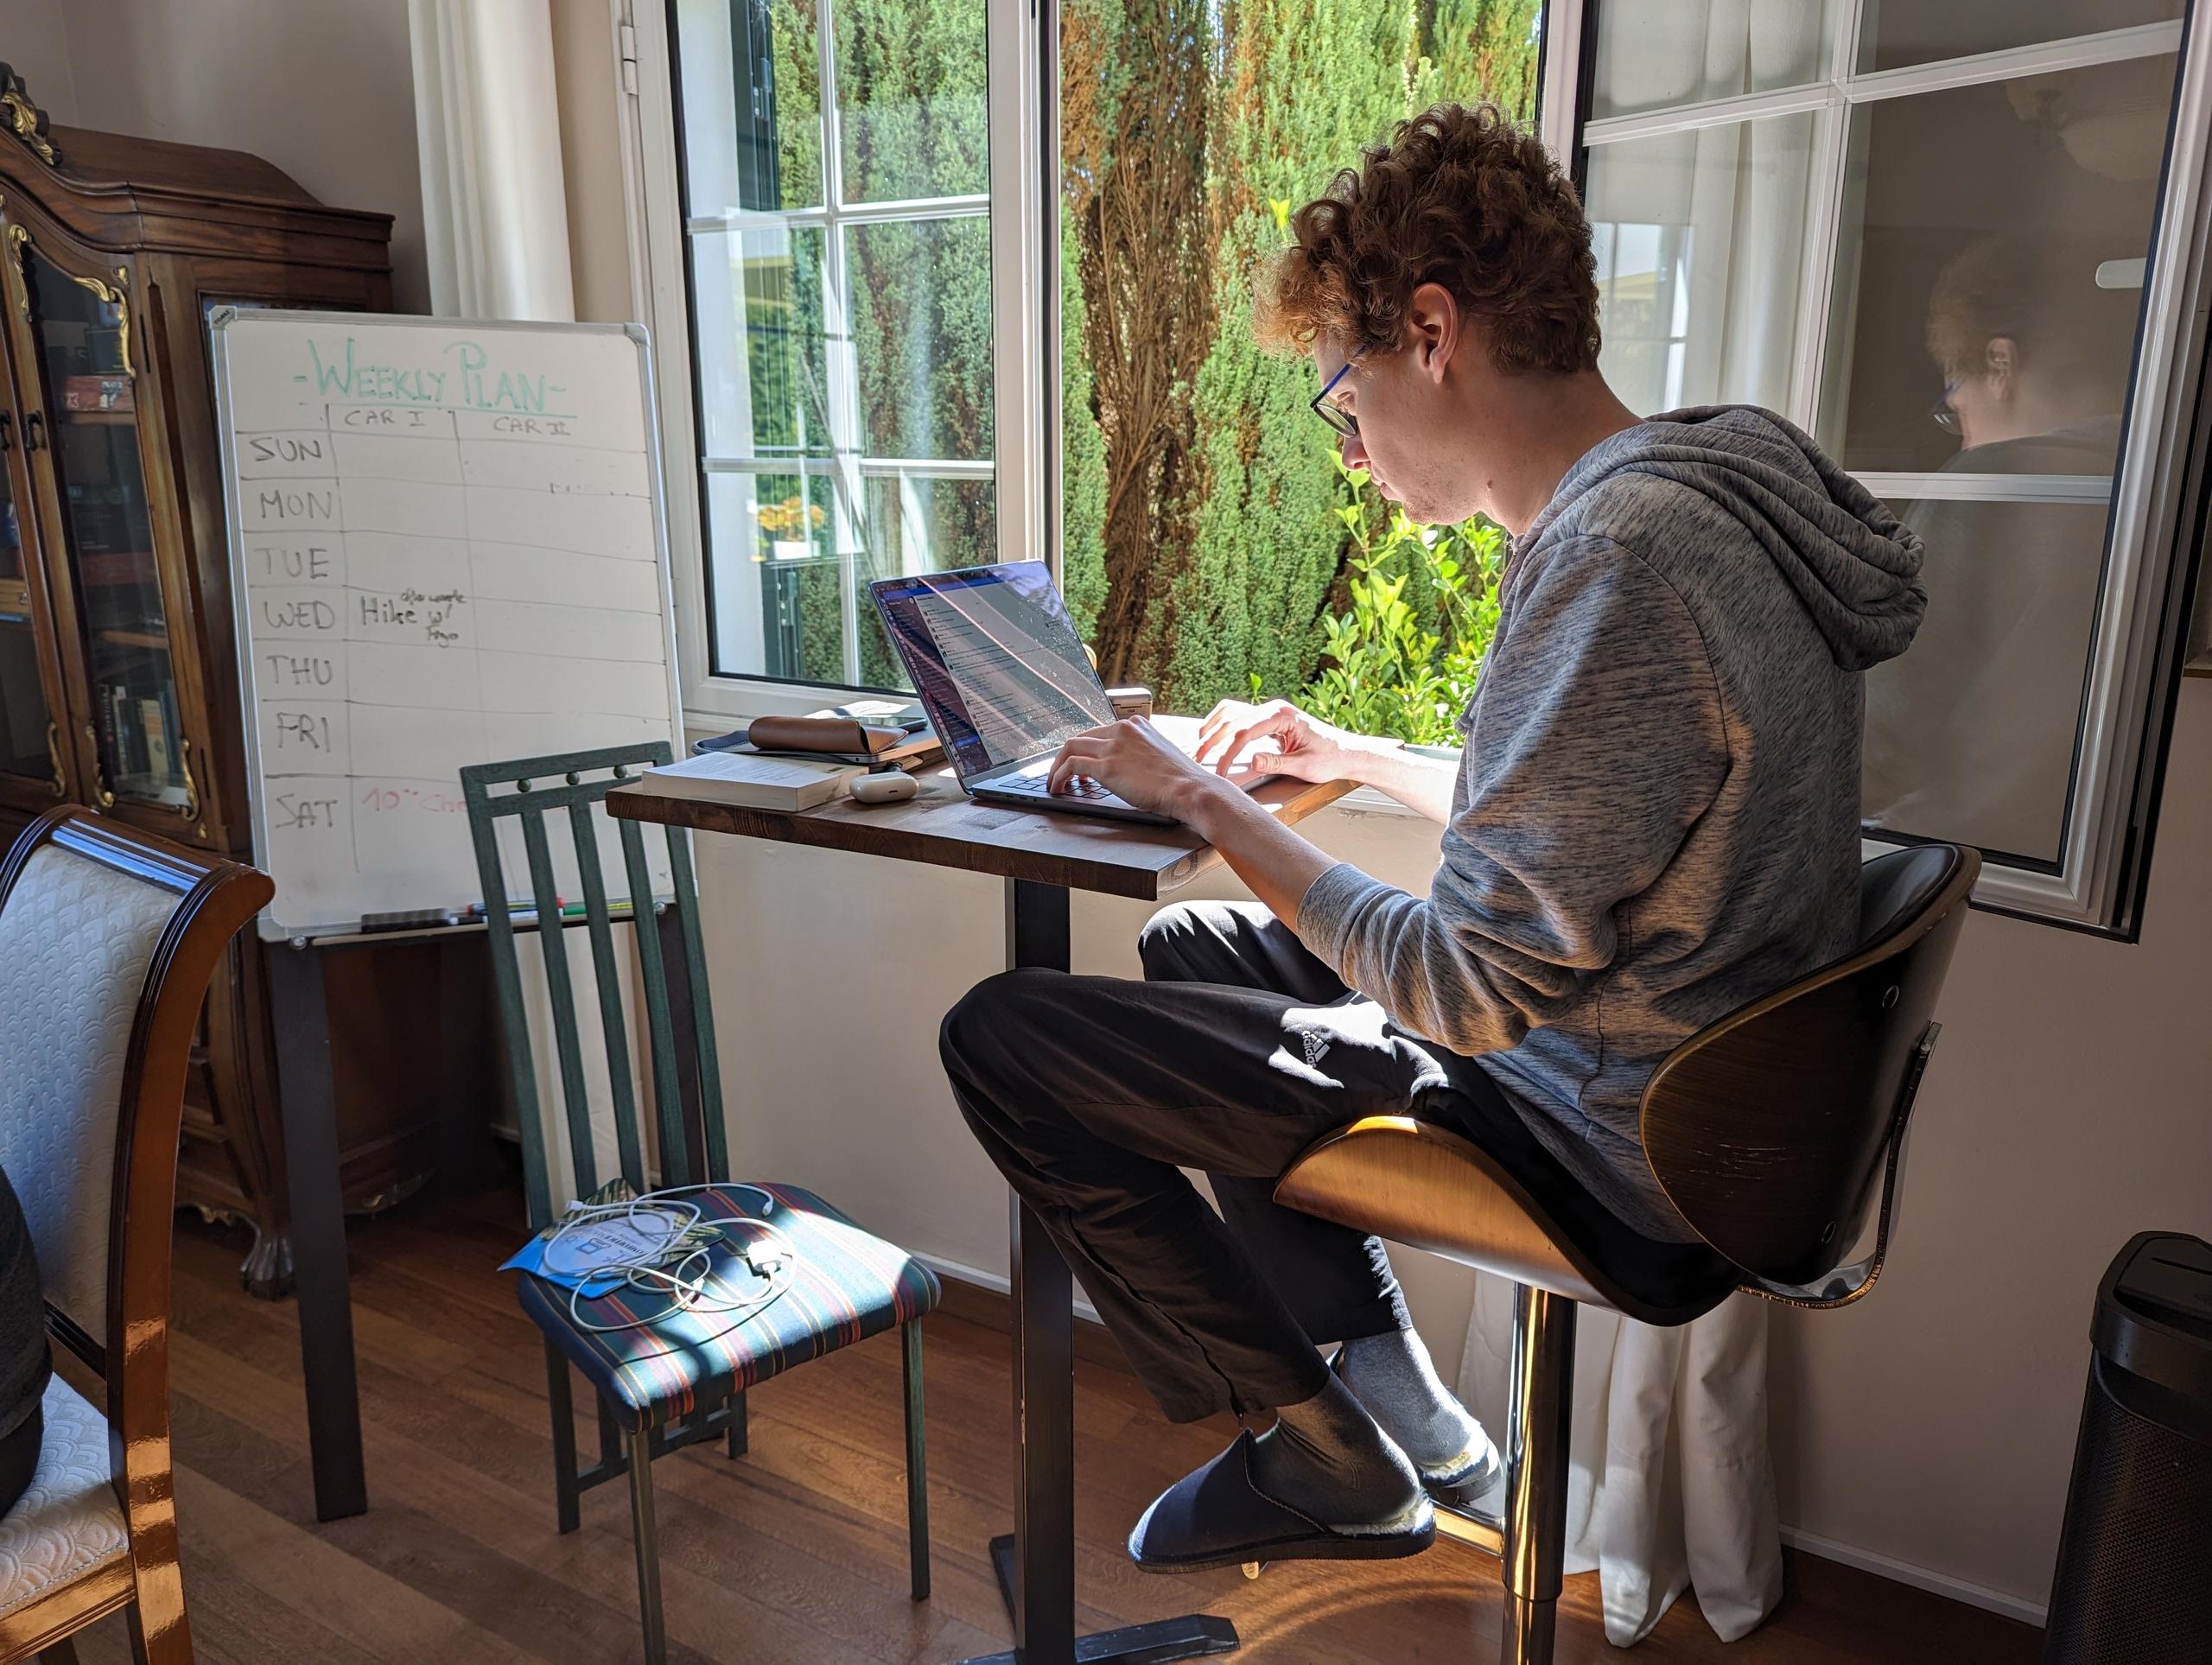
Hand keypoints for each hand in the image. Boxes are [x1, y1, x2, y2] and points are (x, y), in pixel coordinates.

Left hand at [1048, 719, 1227, 821]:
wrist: (1191, 789)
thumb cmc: (1182, 780)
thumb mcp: (1159, 755)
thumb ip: (1140, 754)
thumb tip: (1125, 769)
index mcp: (1136, 725)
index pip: (1100, 731)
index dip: (1086, 748)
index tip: (1081, 761)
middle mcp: (1122, 729)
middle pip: (1081, 737)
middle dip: (1067, 755)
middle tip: (1061, 771)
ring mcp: (1113, 746)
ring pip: (1071, 747)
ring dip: (1057, 765)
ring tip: (1055, 781)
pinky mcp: (1106, 766)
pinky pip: (1071, 765)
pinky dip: (1059, 775)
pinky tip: (1058, 787)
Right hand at [1193, 698, 1368, 784]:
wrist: (1346, 751)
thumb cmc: (1330, 758)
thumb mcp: (1304, 765)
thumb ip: (1277, 762)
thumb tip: (1251, 760)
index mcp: (1283, 716)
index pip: (1245, 732)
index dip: (1228, 753)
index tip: (1219, 772)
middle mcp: (1274, 708)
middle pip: (1233, 719)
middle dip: (1213, 740)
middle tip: (1197, 757)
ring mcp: (1270, 711)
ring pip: (1231, 713)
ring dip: (1212, 728)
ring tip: (1197, 746)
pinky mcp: (1267, 719)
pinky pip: (1237, 715)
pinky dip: (1221, 723)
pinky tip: (1209, 733)